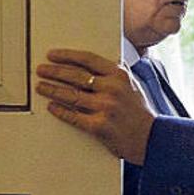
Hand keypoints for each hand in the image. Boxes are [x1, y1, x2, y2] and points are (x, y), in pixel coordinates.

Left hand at [35, 49, 153, 164]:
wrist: (151, 139)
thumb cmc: (141, 114)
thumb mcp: (133, 87)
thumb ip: (115, 75)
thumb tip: (93, 66)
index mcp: (119, 76)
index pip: (88, 60)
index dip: (67, 56)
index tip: (53, 55)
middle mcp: (112, 89)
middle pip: (75, 76)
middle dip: (54, 72)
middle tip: (42, 70)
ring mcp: (105, 108)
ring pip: (71, 95)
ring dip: (52, 90)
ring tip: (41, 87)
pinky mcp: (98, 125)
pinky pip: (73, 116)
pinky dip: (60, 111)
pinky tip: (52, 106)